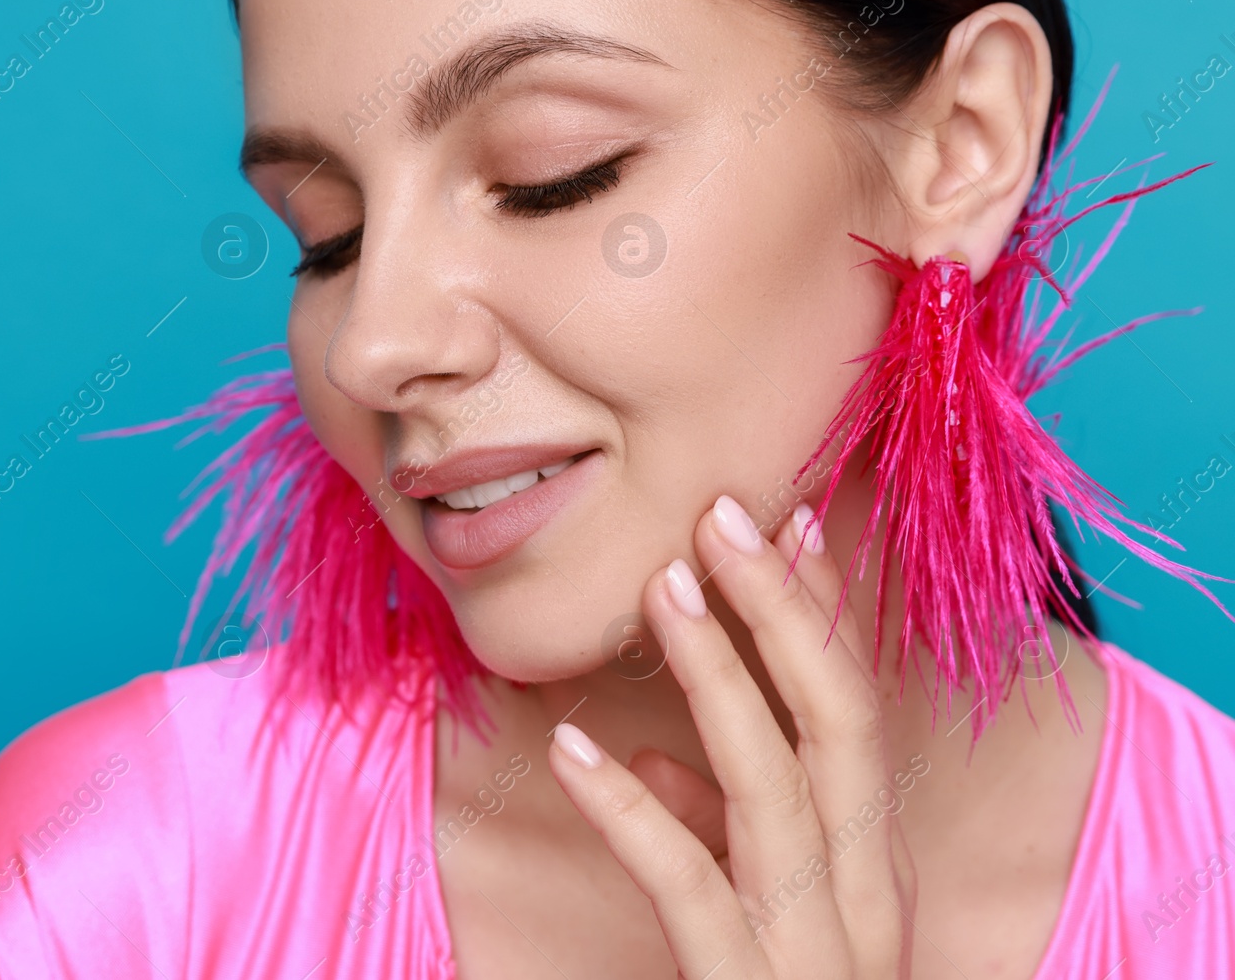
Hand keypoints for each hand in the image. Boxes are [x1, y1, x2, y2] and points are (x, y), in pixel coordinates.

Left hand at [548, 495, 915, 977]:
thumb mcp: (761, 915)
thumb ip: (720, 834)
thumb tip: (654, 755)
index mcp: (872, 865)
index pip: (856, 711)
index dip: (824, 612)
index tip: (786, 518)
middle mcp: (866, 895)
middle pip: (841, 725)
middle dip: (789, 612)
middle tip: (726, 513)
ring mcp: (819, 947)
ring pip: (780, 787)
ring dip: (722, 679)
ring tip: (665, 588)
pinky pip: (692, 886)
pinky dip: (634, 811)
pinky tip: (577, 748)